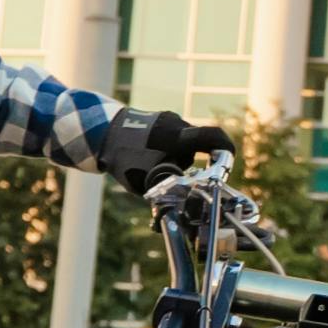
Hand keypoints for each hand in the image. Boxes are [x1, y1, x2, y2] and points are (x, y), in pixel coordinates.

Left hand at [101, 107, 239, 195]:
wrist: (100, 132)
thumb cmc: (122, 158)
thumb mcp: (144, 182)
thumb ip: (167, 190)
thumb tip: (183, 208)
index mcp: (176, 136)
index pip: (213, 137)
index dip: (226, 152)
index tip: (225, 168)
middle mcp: (176, 123)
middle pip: (195, 148)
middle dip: (187, 165)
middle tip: (176, 179)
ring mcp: (168, 118)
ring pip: (183, 144)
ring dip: (174, 158)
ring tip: (149, 166)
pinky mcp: (160, 119)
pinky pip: (172, 138)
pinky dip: (166, 150)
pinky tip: (147, 158)